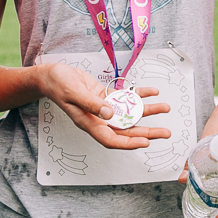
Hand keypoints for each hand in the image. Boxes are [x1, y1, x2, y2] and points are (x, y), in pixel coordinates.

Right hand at [35, 62, 170, 149]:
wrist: (52, 75)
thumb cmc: (58, 84)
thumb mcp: (74, 92)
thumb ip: (92, 104)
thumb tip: (110, 114)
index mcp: (89, 123)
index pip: (111, 139)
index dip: (129, 143)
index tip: (145, 143)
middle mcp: (98, 119)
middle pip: (126, 130)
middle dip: (147, 132)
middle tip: (165, 133)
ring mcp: (103, 109)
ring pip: (129, 114)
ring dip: (147, 112)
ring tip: (165, 108)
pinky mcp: (105, 97)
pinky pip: (125, 98)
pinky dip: (138, 95)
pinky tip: (151, 91)